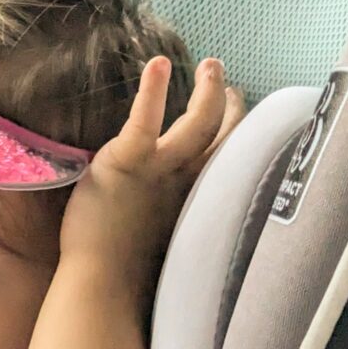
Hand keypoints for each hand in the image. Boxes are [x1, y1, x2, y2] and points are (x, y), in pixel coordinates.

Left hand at [59, 56, 244, 308]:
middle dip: (231, 108)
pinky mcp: (128, 161)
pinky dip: (154, 90)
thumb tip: (171, 223)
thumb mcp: (164, 243)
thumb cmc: (126, 275)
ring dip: (210, 90)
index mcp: (196, 202)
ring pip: (198, 121)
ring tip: (212, 64)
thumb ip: (173, 222)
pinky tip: (158, 63)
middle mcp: (187, 182)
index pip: (227, 162)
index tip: (242, 122)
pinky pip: (145, 118)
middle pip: (222, 136)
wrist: (104, 285)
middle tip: (233, 86)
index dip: (238, 138)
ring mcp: (160, 169)